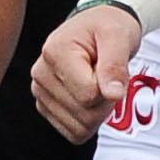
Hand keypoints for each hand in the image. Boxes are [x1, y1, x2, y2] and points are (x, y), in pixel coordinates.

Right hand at [31, 1, 142, 142]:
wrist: (97, 27)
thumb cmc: (108, 27)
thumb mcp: (118, 36)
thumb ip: (115, 65)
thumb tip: (113, 94)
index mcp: (55, 53)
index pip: (88, 94)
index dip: (110, 88)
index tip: (111, 68)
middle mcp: (40, 73)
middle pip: (84, 114)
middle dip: (105, 102)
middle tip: (107, 77)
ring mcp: (40, 91)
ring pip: (79, 127)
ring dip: (98, 112)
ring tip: (97, 84)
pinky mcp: (45, 105)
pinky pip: (72, 132)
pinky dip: (88, 122)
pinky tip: (90, 98)